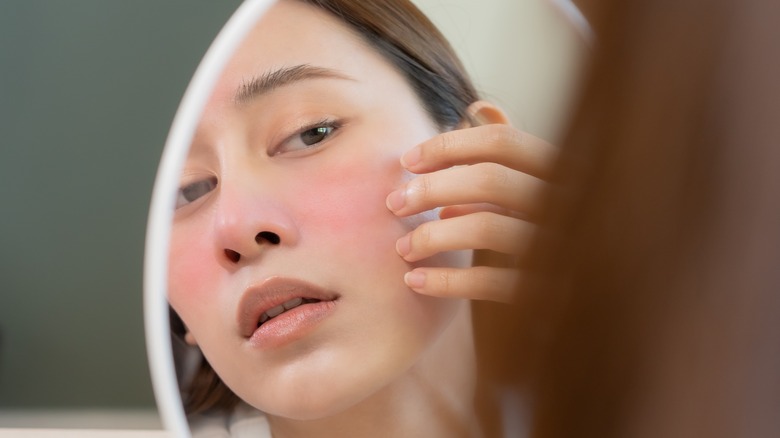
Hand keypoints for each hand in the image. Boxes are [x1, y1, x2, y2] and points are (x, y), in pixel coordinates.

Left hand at [386, 105, 555, 302]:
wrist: (574, 298)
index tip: (407, 162)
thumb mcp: (528, 187)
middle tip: (394, 203)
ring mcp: (557, 248)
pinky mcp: (542, 291)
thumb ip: (506, 150)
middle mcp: (565, 203)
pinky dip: (445, 281)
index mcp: (559, 170)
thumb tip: (478, 106)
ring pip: (486, 228)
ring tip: (402, 248)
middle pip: (490, 180)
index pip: (502, 141)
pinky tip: (415, 281)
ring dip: (431, 237)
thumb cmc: (538, 231)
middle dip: (431, 188)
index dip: (449, 146)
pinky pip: (488, 282)